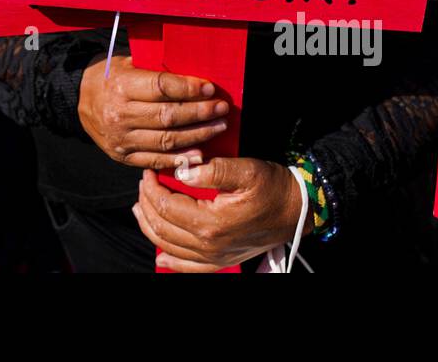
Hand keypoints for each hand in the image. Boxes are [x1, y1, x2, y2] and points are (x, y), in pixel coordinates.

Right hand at [77, 55, 229, 169]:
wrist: (79, 99)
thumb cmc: (110, 76)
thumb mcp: (128, 64)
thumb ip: (156, 71)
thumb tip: (195, 78)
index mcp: (121, 86)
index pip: (162, 88)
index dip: (189, 89)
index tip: (210, 89)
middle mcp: (120, 114)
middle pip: (168, 116)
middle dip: (200, 113)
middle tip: (221, 108)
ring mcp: (121, 138)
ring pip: (167, 140)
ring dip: (198, 135)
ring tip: (218, 127)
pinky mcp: (123, 156)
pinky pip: (156, 160)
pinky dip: (180, 159)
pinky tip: (200, 153)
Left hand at [132, 160, 306, 272]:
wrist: (297, 210)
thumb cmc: (272, 188)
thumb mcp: (246, 169)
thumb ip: (212, 170)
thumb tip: (181, 172)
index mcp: (212, 223)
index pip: (167, 206)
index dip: (152, 188)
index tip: (148, 172)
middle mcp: (210, 245)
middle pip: (163, 227)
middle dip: (147, 204)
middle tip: (143, 185)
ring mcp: (215, 257)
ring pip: (169, 246)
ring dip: (150, 227)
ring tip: (141, 209)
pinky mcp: (222, 262)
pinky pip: (189, 268)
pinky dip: (171, 261)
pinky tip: (161, 255)